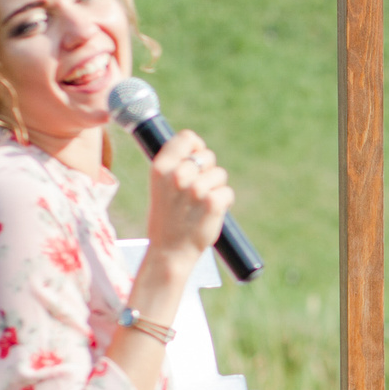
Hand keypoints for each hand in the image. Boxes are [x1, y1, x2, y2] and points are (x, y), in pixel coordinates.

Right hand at [145, 129, 233, 262]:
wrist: (169, 251)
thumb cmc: (167, 217)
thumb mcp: (160, 185)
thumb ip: (175, 164)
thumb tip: (198, 146)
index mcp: (160, 167)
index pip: (187, 137)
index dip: (196, 147)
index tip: (195, 161)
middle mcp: (177, 174)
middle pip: (207, 155)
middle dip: (207, 171)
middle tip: (195, 193)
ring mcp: (196, 189)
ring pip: (220, 174)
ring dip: (215, 188)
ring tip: (199, 205)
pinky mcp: (213, 202)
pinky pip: (228, 192)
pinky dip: (224, 202)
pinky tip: (210, 213)